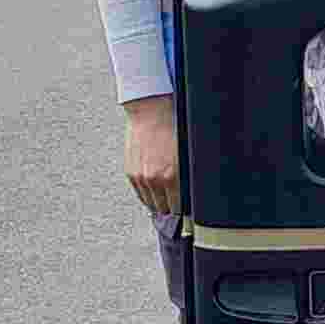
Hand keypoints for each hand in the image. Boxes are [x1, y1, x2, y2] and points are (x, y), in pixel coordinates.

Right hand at [122, 95, 180, 217]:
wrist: (151, 110)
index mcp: (172, 175)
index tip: (189, 213)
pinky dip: (148, 197)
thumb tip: (193, 192)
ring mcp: (141, 177)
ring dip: (160, 204)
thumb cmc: (174, 126)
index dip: (185, 212)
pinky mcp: (131, 172)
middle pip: (164, 208)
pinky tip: (156, 194)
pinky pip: (140, 195)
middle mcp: (154, 179)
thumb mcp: (188, 152)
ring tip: (168, 202)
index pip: (179, 208)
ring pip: (151, 204)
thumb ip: (189, 175)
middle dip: (173, 209)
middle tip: (179, 208)